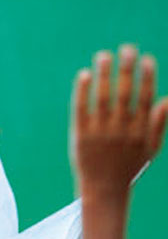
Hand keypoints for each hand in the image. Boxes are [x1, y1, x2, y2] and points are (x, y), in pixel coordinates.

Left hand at [71, 45, 167, 198]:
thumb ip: (158, 125)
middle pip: (125, 94)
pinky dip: (83, 91)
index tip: (147, 58)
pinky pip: (81, 109)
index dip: (147, 77)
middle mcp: (121, 130)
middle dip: (127, 69)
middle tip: (126, 48)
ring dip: (104, 74)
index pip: (145, 99)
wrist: (103, 190)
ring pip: (102, 98)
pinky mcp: (80, 135)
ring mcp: (99, 132)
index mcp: (140, 131)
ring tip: (104, 55)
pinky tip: (84, 74)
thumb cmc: (128, 167)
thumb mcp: (149, 149)